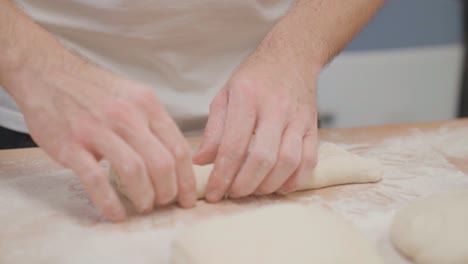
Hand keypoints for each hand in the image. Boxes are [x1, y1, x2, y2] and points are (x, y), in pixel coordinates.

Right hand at [5, 50, 196, 220]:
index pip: (178, 147)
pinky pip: (96, 179)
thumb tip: (173, 157)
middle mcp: (127, 115)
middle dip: (169, 191)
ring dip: (145, 197)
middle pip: (162, 163)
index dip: (187, 178)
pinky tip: (116, 214)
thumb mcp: (132, 96)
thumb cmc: (93, 89)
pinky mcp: (71, 145)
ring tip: (144, 207)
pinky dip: (109, 202)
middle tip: (165, 203)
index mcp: (147, 104)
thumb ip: (152, 123)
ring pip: (134, 171)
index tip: (188, 197)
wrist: (46, 73)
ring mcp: (98, 129)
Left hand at [194, 43, 318, 201]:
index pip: (233, 145)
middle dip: (244, 185)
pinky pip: (309, 160)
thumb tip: (201, 161)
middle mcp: (275, 108)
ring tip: (251, 191)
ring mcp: (298, 118)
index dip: (221, 175)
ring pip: (288, 162)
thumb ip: (214, 130)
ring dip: (268, 185)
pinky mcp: (312, 127)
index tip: (212, 193)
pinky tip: (278, 186)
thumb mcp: (225, 95)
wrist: (292, 57)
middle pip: (262, 158)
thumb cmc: (254, 78)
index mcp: (247, 98)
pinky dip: (294, 180)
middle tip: (231, 194)